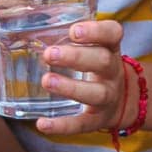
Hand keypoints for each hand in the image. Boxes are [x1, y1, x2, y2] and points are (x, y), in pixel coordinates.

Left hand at [35, 18, 126, 135]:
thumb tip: (27, 25)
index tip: (74, 31)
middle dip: (76, 57)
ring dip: (70, 87)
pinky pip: (82, 124)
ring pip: (95, 93)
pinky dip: (62, 126)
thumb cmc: (96, 65)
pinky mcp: (98, 120)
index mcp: (110, 48)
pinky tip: (42, 124)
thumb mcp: (93, 47)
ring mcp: (108, 97)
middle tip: (49, 54)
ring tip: (47, 81)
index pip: (113, 34)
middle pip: (102, 61)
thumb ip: (69, 37)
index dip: (96, 31)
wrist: (124, 100)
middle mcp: (113, 71)